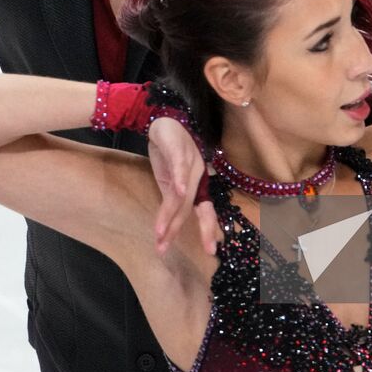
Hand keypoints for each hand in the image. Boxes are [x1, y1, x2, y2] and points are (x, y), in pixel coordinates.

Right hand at [148, 117, 217, 257]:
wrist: (164, 120)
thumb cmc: (169, 151)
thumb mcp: (169, 180)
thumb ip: (172, 200)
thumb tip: (168, 226)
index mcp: (197, 184)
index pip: (204, 210)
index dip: (208, 229)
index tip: (210, 251)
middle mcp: (198, 176)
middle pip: (193, 208)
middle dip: (188, 230)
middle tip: (193, 251)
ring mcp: (190, 163)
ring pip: (181, 195)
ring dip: (171, 216)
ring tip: (161, 234)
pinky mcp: (178, 151)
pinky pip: (180, 167)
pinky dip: (179, 180)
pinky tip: (177, 192)